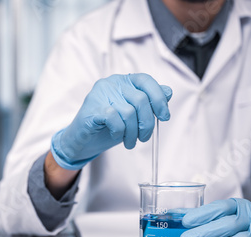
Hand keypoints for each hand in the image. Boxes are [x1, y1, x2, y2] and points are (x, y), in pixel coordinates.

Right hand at [51, 73, 171, 169]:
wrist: (82, 141)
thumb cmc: (107, 127)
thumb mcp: (132, 115)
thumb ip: (148, 103)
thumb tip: (168, 92)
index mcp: (123, 81)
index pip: (146, 81)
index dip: (159, 99)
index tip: (164, 117)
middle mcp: (111, 83)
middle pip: (140, 99)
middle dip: (147, 123)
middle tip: (144, 138)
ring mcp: (100, 94)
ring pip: (128, 112)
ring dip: (133, 132)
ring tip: (130, 142)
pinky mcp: (92, 109)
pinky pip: (114, 119)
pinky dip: (120, 131)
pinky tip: (117, 136)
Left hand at [180, 198, 250, 236]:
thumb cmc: (240, 221)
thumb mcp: (225, 212)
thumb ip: (202, 215)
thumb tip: (172, 215)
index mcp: (237, 205)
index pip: (220, 207)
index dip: (202, 214)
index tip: (185, 221)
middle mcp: (250, 218)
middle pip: (228, 225)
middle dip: (204, 233)